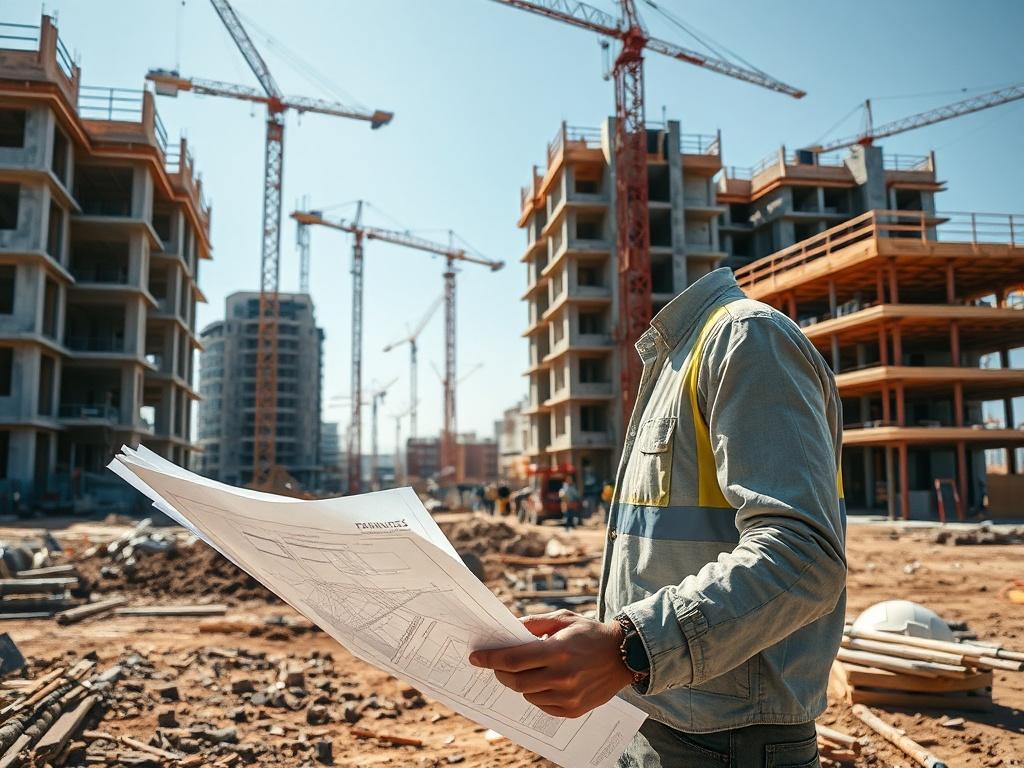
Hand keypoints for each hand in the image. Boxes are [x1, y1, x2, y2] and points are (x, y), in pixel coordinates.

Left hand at [468, 609, 634, 718]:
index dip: (490, 659)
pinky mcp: (573, 710)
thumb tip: (508, 629)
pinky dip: (536, 694)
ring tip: (526, 670)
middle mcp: (563, 676)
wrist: (624, 655)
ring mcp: (568, 696)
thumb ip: (534, 623)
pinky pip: (542, 705)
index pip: (513, 659)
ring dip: (519, 682)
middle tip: (496, 664)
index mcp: (558, 650)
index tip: (475, 657)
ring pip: (527, 694)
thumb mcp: (563, 619)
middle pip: (515, 681)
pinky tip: (542, 681)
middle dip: (500, 672)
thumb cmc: (590, 633)